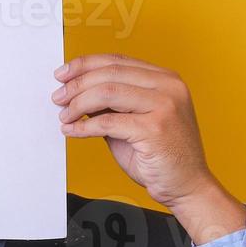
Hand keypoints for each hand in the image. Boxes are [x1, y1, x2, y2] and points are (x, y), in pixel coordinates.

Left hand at [53, 53, 245, 244]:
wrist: (187, 185)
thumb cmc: (160, 156)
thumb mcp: (133, 121)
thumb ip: (111, 104)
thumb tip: (76, 93)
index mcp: (165, 79)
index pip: (118, 60)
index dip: (86, 64)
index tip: (63, 74)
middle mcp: (168, 86)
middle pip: (110, 73)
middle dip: (76, 85)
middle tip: (58, 97)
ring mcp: (164, 106)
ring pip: (107, 92)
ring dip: (78, 104)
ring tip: (64, 116)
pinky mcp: (155, 129)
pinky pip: (108, 122)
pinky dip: (84, 127)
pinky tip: (72, 131)